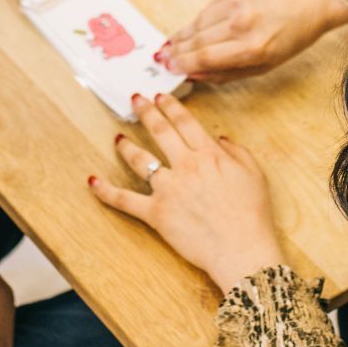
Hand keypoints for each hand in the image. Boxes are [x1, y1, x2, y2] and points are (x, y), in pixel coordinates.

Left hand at [88, 94, 285, 292]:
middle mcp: (186, 166)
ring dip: (126, 146)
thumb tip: (220, 138)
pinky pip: (124, 200)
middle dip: (146, 113)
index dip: (171, 107)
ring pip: (140, 160)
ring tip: (118, 137)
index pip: (185, 123)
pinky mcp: (156, 213)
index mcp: (210, 155)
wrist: (241, 249)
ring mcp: (168, 189)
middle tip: (136, 100)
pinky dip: (106, 191)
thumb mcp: (255, 174)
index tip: (161, 97)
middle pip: (160, 132)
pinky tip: (92, 181)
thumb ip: (237, 151)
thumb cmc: (252, 215)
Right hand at [158, 0, 347, 82]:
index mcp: (252, 47)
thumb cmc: (294, 35)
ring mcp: (235, 2)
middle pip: (195, 41)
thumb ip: (227, 73)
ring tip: (169, 47)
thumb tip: (194, 74)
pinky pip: (206, 10)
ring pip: (196, 24)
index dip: (181, 65)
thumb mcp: (266, 66)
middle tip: (160, 60)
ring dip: (181, 37)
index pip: (203, 58)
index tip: (167, 69)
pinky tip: (190, 31)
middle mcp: (241, 23)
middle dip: (175, 52)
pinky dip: (196, 22)